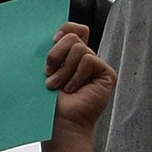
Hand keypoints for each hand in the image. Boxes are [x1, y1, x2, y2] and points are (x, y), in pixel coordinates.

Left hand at [41, 21, 116, 151]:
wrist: (60, 123)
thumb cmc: (49, 103)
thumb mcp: (45, 71)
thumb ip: (51, 51)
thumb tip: (52, 34)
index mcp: (69, 55)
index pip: (73, 28)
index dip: (64, 29)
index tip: (52, 39)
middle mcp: (84, 59)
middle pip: (73, 35)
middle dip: (56, 53)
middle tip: (49, 72)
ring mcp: (96, 67)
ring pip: (79, 48)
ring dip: (64, 69)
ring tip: (59, 86)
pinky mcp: (106, 74)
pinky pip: (89, 60)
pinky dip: (77, 75)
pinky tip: (74, 90)